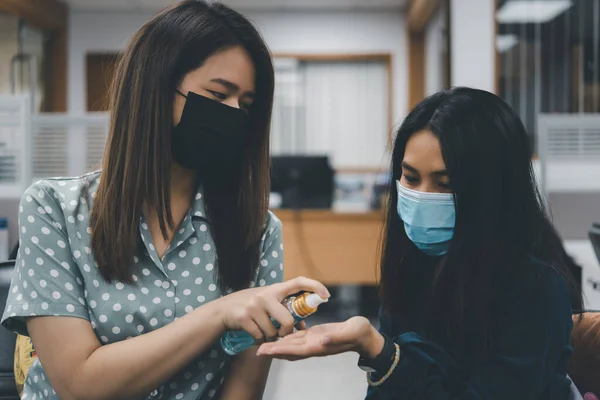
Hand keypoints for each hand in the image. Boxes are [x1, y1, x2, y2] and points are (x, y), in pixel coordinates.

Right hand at [218, 277, 329, 343]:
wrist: (223, 309)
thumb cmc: (251, 305)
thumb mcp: (268, 302)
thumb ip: (284, 309)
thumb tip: (303, 325)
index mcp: (275, 289)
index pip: (299, 282)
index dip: (315, 287)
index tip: (326, 296)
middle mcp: (266, 295)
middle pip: (288, 321)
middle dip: (287, 332)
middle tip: (283, 333)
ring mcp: (255, 306)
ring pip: (273, 332)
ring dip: (270, 337)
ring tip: (264, 331)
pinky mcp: (245, 317)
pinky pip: (260, 337)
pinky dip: (259, 340)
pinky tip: (255, 335)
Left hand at [256, 316, 383, 360]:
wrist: (365, 335)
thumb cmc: (359, 333)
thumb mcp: (350, 331)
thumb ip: (336, 336)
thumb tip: (322, 340)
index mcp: (320, 346)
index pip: (296, 350)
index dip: (280, 350)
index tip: (266, 350)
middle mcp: (314, 346)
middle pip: (289, 350)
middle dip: (273, 350)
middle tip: (257, 349)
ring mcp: (314, 341)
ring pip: (291, 345)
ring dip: (277, 345)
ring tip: (262, 344)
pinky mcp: (315, 335)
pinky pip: (298, 339)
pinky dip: (286, 339)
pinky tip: (278, 335)